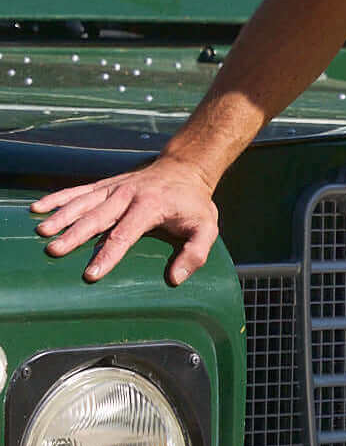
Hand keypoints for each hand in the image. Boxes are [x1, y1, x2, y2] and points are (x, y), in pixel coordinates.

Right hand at [31, 156, 218, 285]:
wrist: (185, 168)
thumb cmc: (194, 203)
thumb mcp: (206, 227)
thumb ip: (195, 252)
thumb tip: (176, 278)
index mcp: (152, 206)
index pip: (126, 234)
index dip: (109, 254)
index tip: (91, 274)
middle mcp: (129, 195)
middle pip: (98, 217)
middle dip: (76, 234)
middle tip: (55, 250)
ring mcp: (115, 188)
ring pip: (84, 202)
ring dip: (62, 216)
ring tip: (41, 231)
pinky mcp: (106, 185)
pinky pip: (79, 190)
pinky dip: (59, 197)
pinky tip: (39, 207)